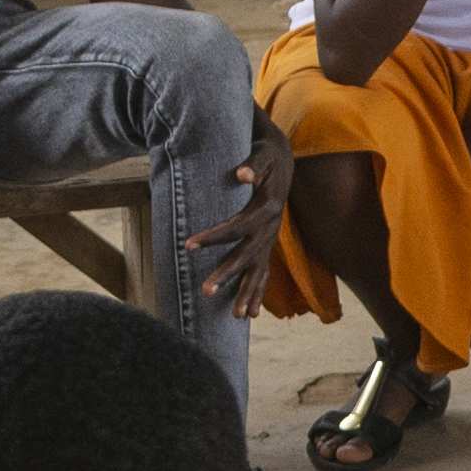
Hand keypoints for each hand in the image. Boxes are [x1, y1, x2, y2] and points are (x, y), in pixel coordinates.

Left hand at [195, 118, 293, 307]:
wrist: (283, 159)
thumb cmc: (266, 155)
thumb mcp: (261, 154)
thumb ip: (253, 164)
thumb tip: (242, 174)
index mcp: (267, 208)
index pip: (237, 226)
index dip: (214, 236)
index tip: (187, 245)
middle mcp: (271, 228)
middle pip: (248, 256)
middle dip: (228, 273)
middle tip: (205, 290)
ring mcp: (270, 239)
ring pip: (259, 271)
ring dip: (247, 293)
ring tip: (237, 317)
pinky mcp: (267, 245)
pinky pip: (263, 274)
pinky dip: (257, 294)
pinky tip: (250, 315)